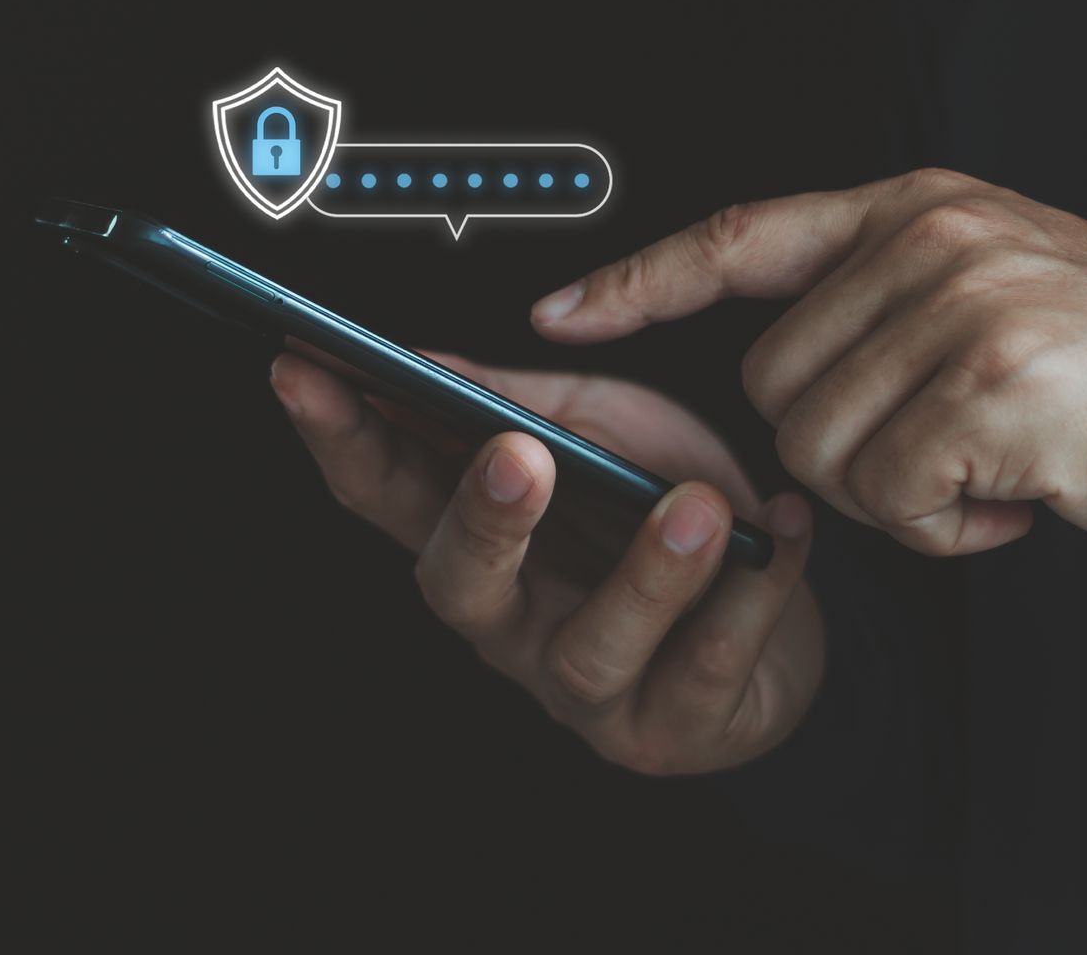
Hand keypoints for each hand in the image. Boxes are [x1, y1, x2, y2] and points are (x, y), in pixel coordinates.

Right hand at [270, 352, 822, 775]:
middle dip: (481, 521)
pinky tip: (781, 532)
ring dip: (645, 575)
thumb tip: (426, 359)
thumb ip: (526, 401)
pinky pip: (711, 667)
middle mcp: (511, 623)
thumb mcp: (603, 429)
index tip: (304, 368)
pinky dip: (754, 597)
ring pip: (592, 647)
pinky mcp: (672, 728)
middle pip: (460, 588)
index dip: (338, 436)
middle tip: (515, 455)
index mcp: (479, 541)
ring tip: (695, 505)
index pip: (384, 491)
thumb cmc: (668, 509)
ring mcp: (586, 689)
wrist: (778, 624)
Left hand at [531, 168, 1086, 554]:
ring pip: (817, 448)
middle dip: (840, 446)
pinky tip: (1019, 500)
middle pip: (769, 383)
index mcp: (919, 208)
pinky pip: (887, 497)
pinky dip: (946, 530)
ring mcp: (959, 304)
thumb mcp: (1000, 288)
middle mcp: (929, 239)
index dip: (639, 278)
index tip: (559, 313)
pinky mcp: (989, 384)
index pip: (742, 234)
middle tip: (952, 450)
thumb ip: (885, 302)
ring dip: (898, 495)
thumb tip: (778, 368)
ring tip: (995, 470)